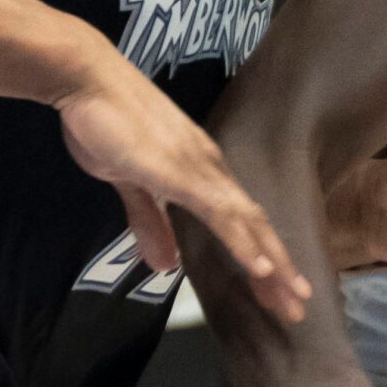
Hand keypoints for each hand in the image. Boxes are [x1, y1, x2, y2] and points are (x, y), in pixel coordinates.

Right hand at [54, 59, 304, 321]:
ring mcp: (199, 169)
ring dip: (272, 263)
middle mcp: (211, 170)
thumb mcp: (128, 181)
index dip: (265, 258)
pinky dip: (242, 241)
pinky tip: (259, 266)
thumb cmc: (106, 122)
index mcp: (202, 172)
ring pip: (247, 223)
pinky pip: (218, 212)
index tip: (280, 293)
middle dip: (280, 270)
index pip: (243, 222)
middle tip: (299, 308)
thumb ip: (149, 221)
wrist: (87, 78)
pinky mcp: (180, 171)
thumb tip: (164, 267)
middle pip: (256, 227)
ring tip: (291, 298)